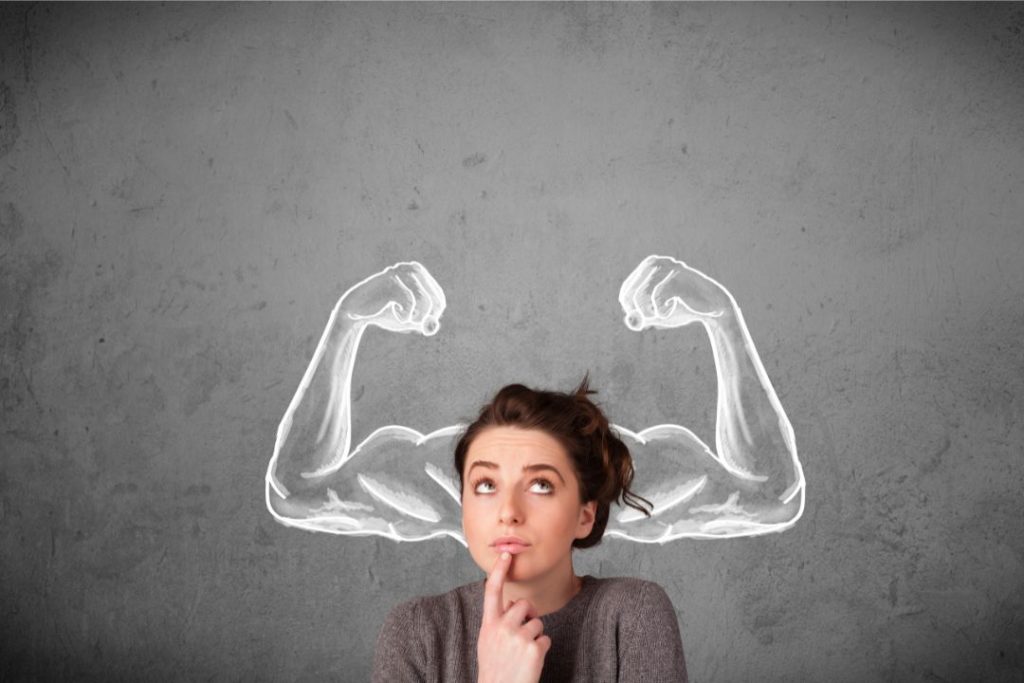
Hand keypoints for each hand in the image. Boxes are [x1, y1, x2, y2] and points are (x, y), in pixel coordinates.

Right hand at [341, 261, 445, 335]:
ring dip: (416, 316)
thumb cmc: (385, 313)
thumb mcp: (409, 321)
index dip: (433, 314)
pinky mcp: (391, 281)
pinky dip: (405, 314)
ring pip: (424, 300)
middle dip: (426, 316)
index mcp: (419, 273)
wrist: (356, 311)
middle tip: (413, 323)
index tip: (421, 323)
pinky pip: (409, 302)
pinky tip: (395, 312)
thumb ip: (424, 324)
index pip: (438, 296)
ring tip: (403, 319)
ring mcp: (401, 273)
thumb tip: (434, 324)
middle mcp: (411, 268)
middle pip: (435, 298)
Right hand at [476, 553, 549, 682]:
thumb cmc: (495, 669)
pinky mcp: (534, 649)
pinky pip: (546, 639)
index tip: (506, 556)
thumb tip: (513, 605)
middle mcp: (502, 628)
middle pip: (524, 604)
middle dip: (528, 615)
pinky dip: (542, 650)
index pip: (492, 592)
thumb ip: (498, 622)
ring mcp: (518, 638)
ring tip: (523, 654)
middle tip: (523, 635)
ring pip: (538, 622)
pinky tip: (531, 662)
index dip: (499, 572)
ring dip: (535, 636)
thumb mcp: (488, 642)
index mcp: (488, 625)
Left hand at [619, 254, 731, 330]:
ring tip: (662, 314)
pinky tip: (674, 307)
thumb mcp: (657, 316)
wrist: (713, 307)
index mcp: (648, 267)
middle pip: (630, 291)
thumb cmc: (682, 309)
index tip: (643, 318)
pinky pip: (657, 298)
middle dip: (638, 310)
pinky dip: (662, 310)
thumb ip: (641, 319)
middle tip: (650, 319)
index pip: (626, 289)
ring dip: (649, 311)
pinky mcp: (677, 276)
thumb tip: (629, 319)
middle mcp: (656, 262)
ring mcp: (666, 267)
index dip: (630, 307)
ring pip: (641, 294)